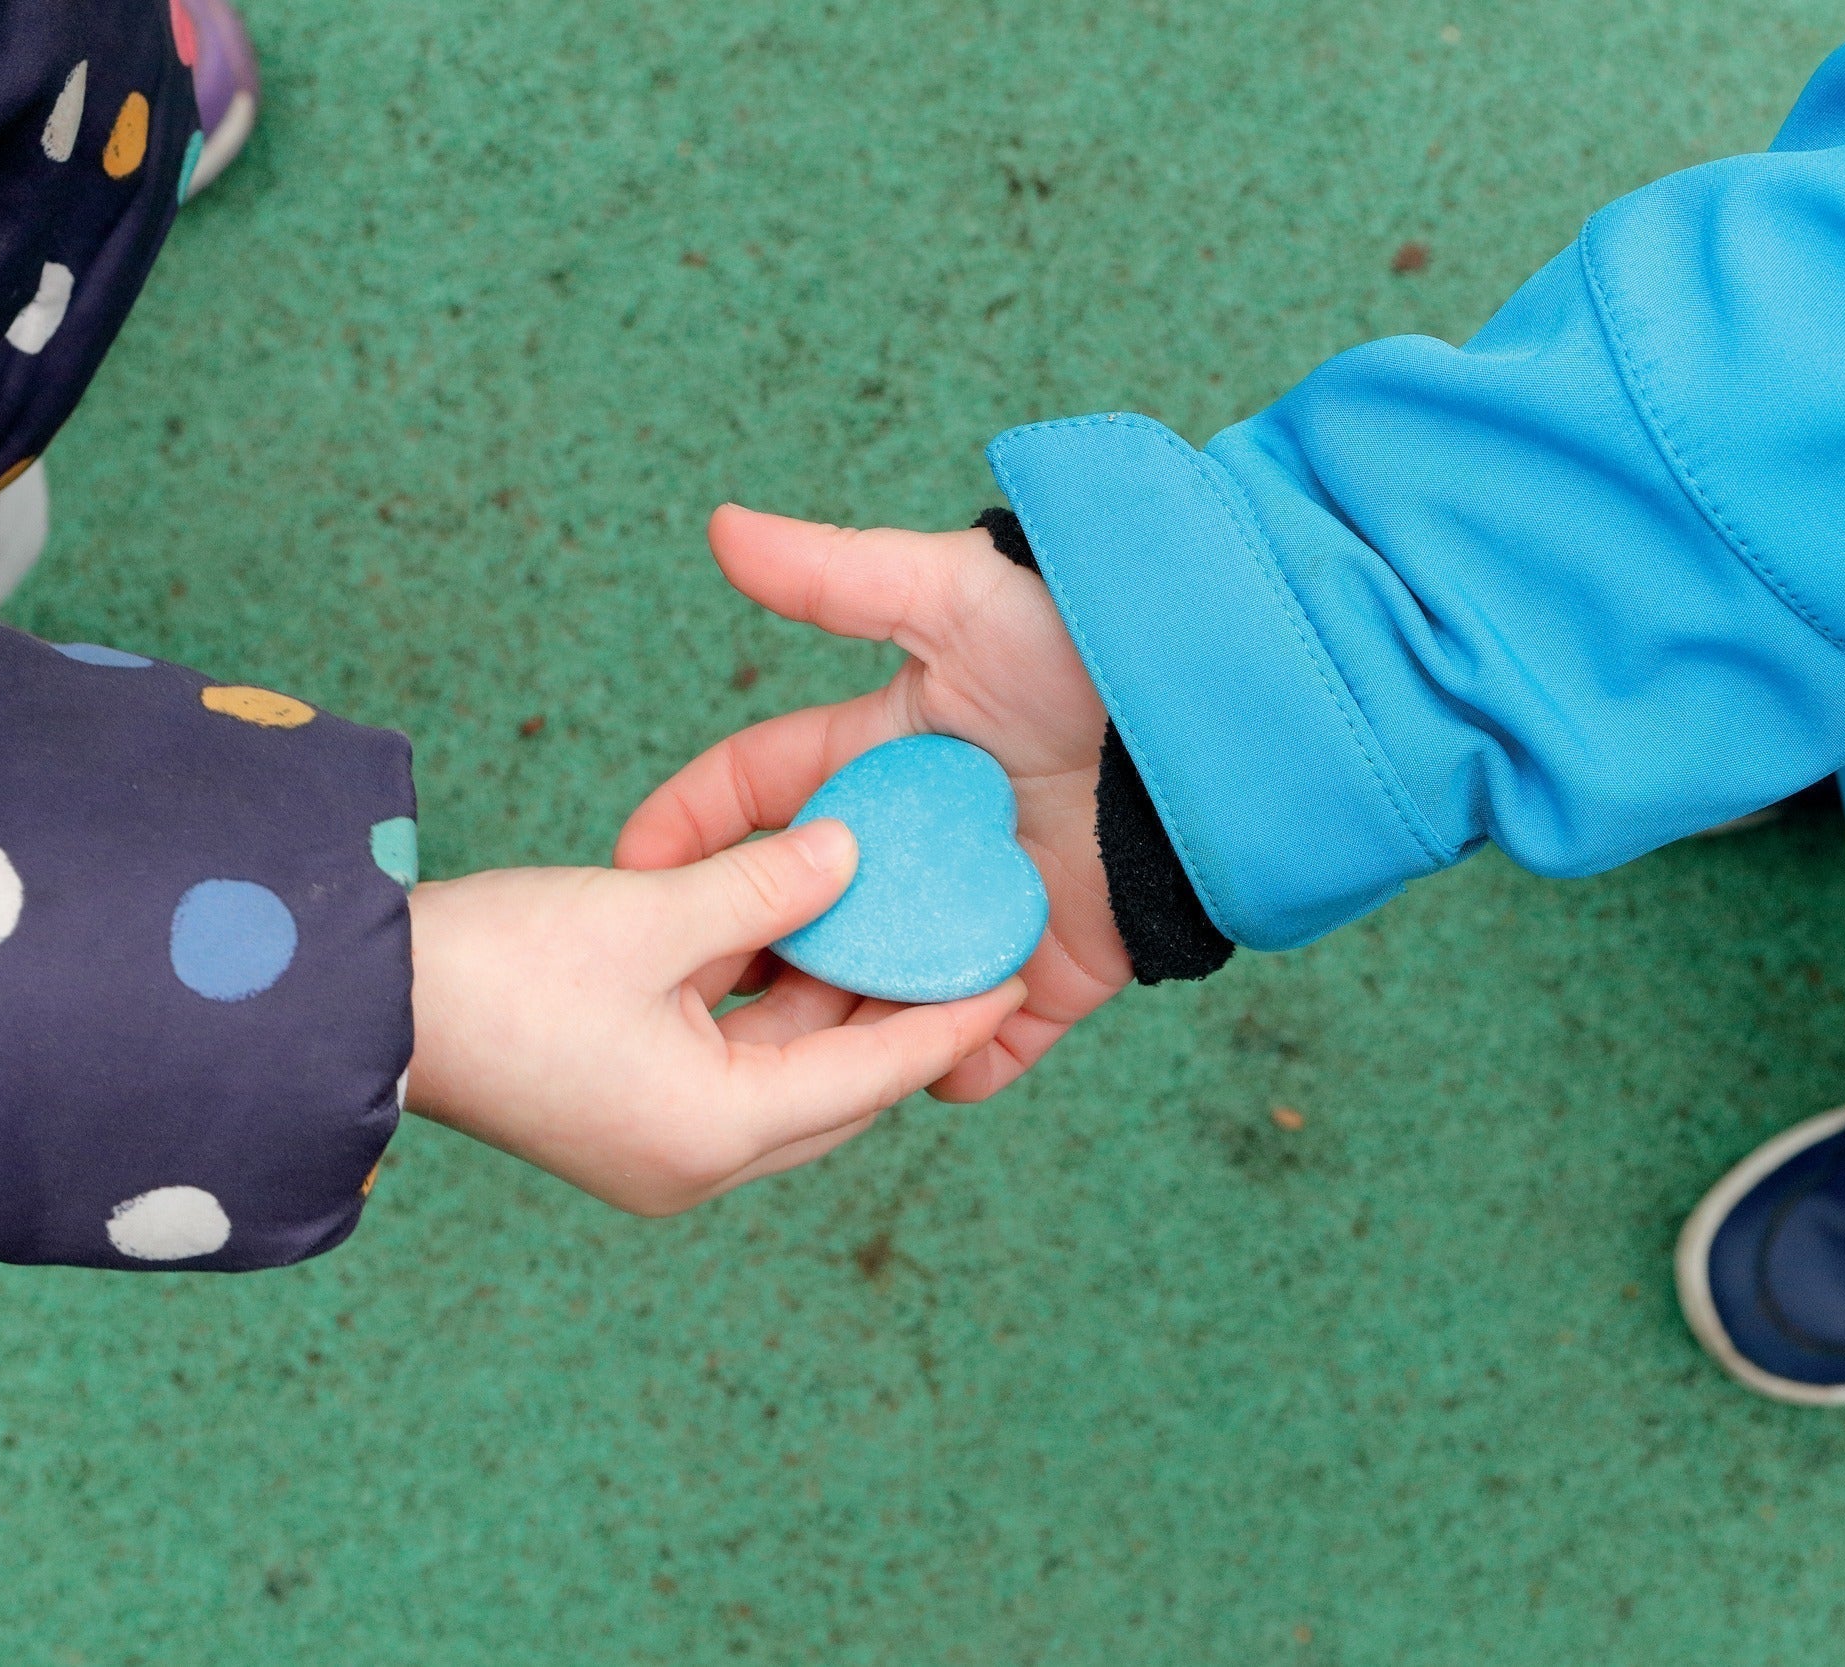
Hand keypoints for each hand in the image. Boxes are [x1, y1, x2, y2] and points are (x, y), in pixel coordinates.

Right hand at [404, 819, 1025, 1215]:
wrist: (346, 1007)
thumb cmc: (489, 964)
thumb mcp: (646, 909)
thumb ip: (765, 880)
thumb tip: (854, 849)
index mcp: (712, 1132)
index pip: (870, 1075)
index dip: (945, 1016)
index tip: (1013, 971)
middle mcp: (695, 1160)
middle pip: (837, 1088)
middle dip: (895, 1013)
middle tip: (962, 941)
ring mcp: (657, 1148)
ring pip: (786, 1076)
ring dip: (828, 1004)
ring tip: (890, 924)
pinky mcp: (625, 1121)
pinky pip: (733, 1069)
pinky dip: (769, 1009)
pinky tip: (796, 937)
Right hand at [615, 505, 1128, 1102]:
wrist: (1215, 712)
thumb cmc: (1087, 637)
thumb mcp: (951, 596)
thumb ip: (836, 575)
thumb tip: (722, 525)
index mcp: (879, 756)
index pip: (758, 793)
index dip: (689, 824)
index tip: (629, 866)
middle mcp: (917, 845)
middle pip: (805, 912)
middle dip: (749, 948)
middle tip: (693, 983)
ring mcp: (975, 914)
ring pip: (875, 990)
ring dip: (834, 1022)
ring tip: (785, 1054)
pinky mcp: (1047, 973)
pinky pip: (985, 1044)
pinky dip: (954, 1067)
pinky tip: (927, 1074)